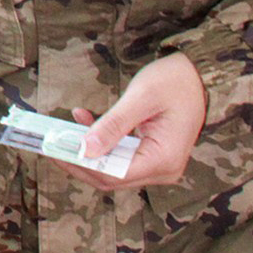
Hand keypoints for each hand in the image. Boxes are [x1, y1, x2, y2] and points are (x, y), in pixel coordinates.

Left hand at [61, 52, 206, 191]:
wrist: (200, 75)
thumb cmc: (176, 82)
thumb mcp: (141, 98)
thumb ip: (112, 125)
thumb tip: (84, 149)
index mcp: (163, 160)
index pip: (112, 174)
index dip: (80, 164)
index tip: (55, 149)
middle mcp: (163, 170)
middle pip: (110, 177)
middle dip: (79, 160)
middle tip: (52, 141)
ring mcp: (158, 165)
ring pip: (112, 168)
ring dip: (87, 150)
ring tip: (64, 128)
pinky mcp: (152, 155)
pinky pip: (120, 156)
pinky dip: (100, 142)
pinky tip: (84, 120)